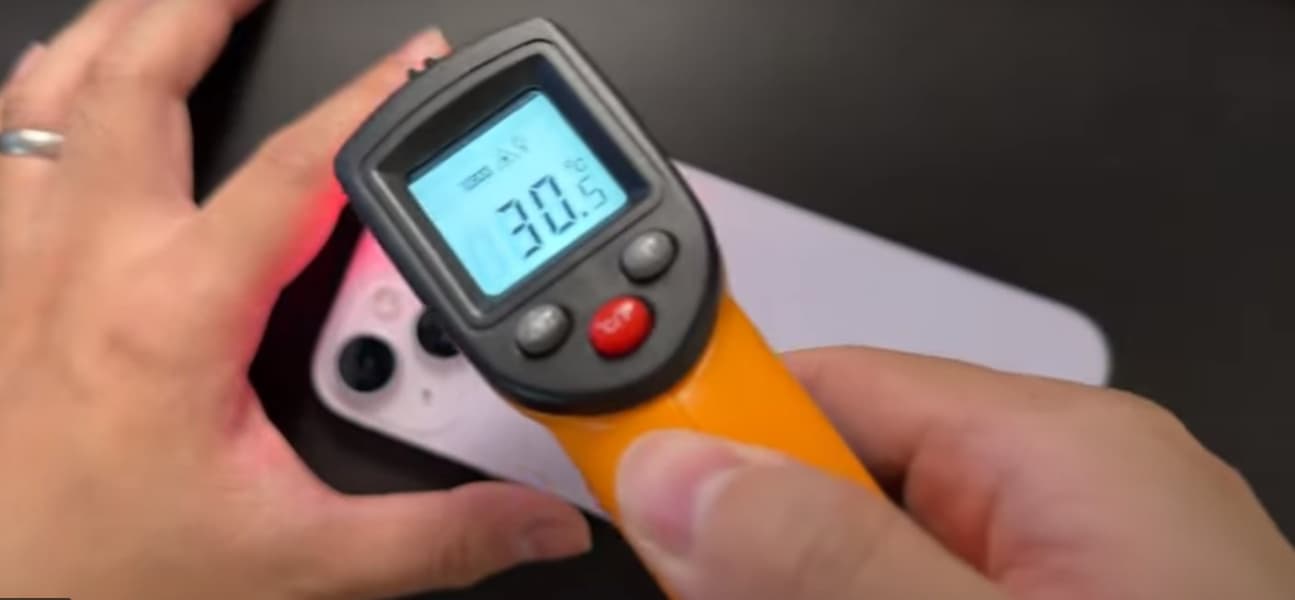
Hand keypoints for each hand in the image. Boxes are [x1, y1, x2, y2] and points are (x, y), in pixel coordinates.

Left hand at [0, 1, 588, 597]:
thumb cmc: (102, 577)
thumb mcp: (298, 561)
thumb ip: (437, 534)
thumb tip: (535, 518)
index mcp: (173, 315)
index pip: (297, 173)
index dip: (371, 105)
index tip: (417, 65)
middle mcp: (84, 265)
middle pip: (135, 81)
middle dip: (199, 6)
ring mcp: (18, 264)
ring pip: (52, 92)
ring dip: (118, 30)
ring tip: (170, 0)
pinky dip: (39, 91)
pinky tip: (69, 84)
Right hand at [616, 347, 1294, 598]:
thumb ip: (835, 562)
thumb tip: (684, 481)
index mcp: (1061, 453)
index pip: (828, 383)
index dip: (711, 431)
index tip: (627, 489)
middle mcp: (1066, 504)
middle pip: (835, 490)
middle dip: (754, 562)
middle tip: (708, 596)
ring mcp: (1064, 579)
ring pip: (864, 567)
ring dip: (798, 595)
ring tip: (752, 595)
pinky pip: (920, 592)